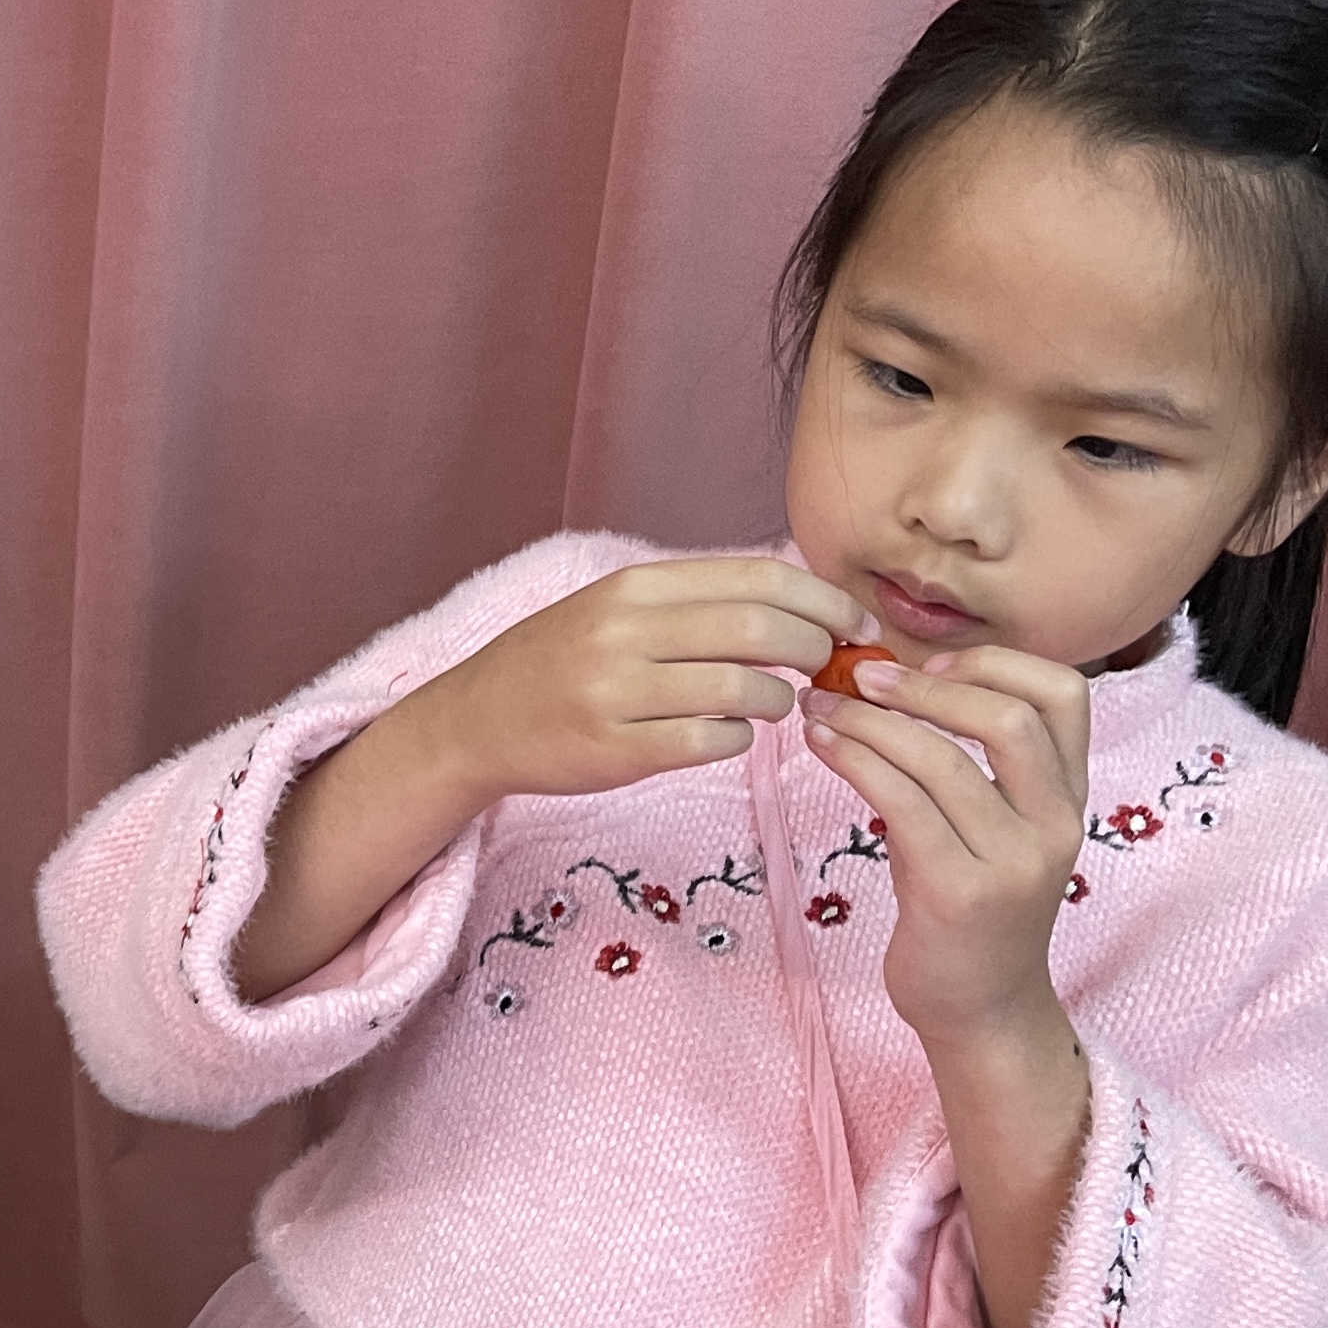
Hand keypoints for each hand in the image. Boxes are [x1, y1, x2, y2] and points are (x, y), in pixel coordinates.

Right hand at [426, 557, 871, 803]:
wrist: (474, 720)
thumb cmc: (560, 662)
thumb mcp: (617, 609)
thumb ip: (696, 603)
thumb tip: (800, 607)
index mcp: (635, 586)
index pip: (759, 577)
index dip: (824, 601)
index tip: (853, 625)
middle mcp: (625, 630)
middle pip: (761, 627)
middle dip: (816, 649)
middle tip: (828, 667)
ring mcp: (617, 692)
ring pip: (743, 689)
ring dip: (779, 700)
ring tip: (773, 704)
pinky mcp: (614, 749)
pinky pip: (710, 743)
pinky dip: (738, 740)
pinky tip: (727, 735)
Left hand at [802, 644, 1090, 1043]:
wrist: (978, 1009)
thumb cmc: (967, 908)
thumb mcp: (982, 826)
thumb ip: (961, 764)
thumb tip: (884, 687)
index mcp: (1069, 797)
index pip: (1065, 694)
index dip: (996, 662)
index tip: (930, 663)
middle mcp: (1056, 825)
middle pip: (1010, 716)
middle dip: (926, 684)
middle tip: (860, 676)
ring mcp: (1013, 861)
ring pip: (943, 759)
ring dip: (869, 720)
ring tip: (819, 706)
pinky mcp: (960, 892)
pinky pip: (902, 802)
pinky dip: (855, 759)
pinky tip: (822, 744)